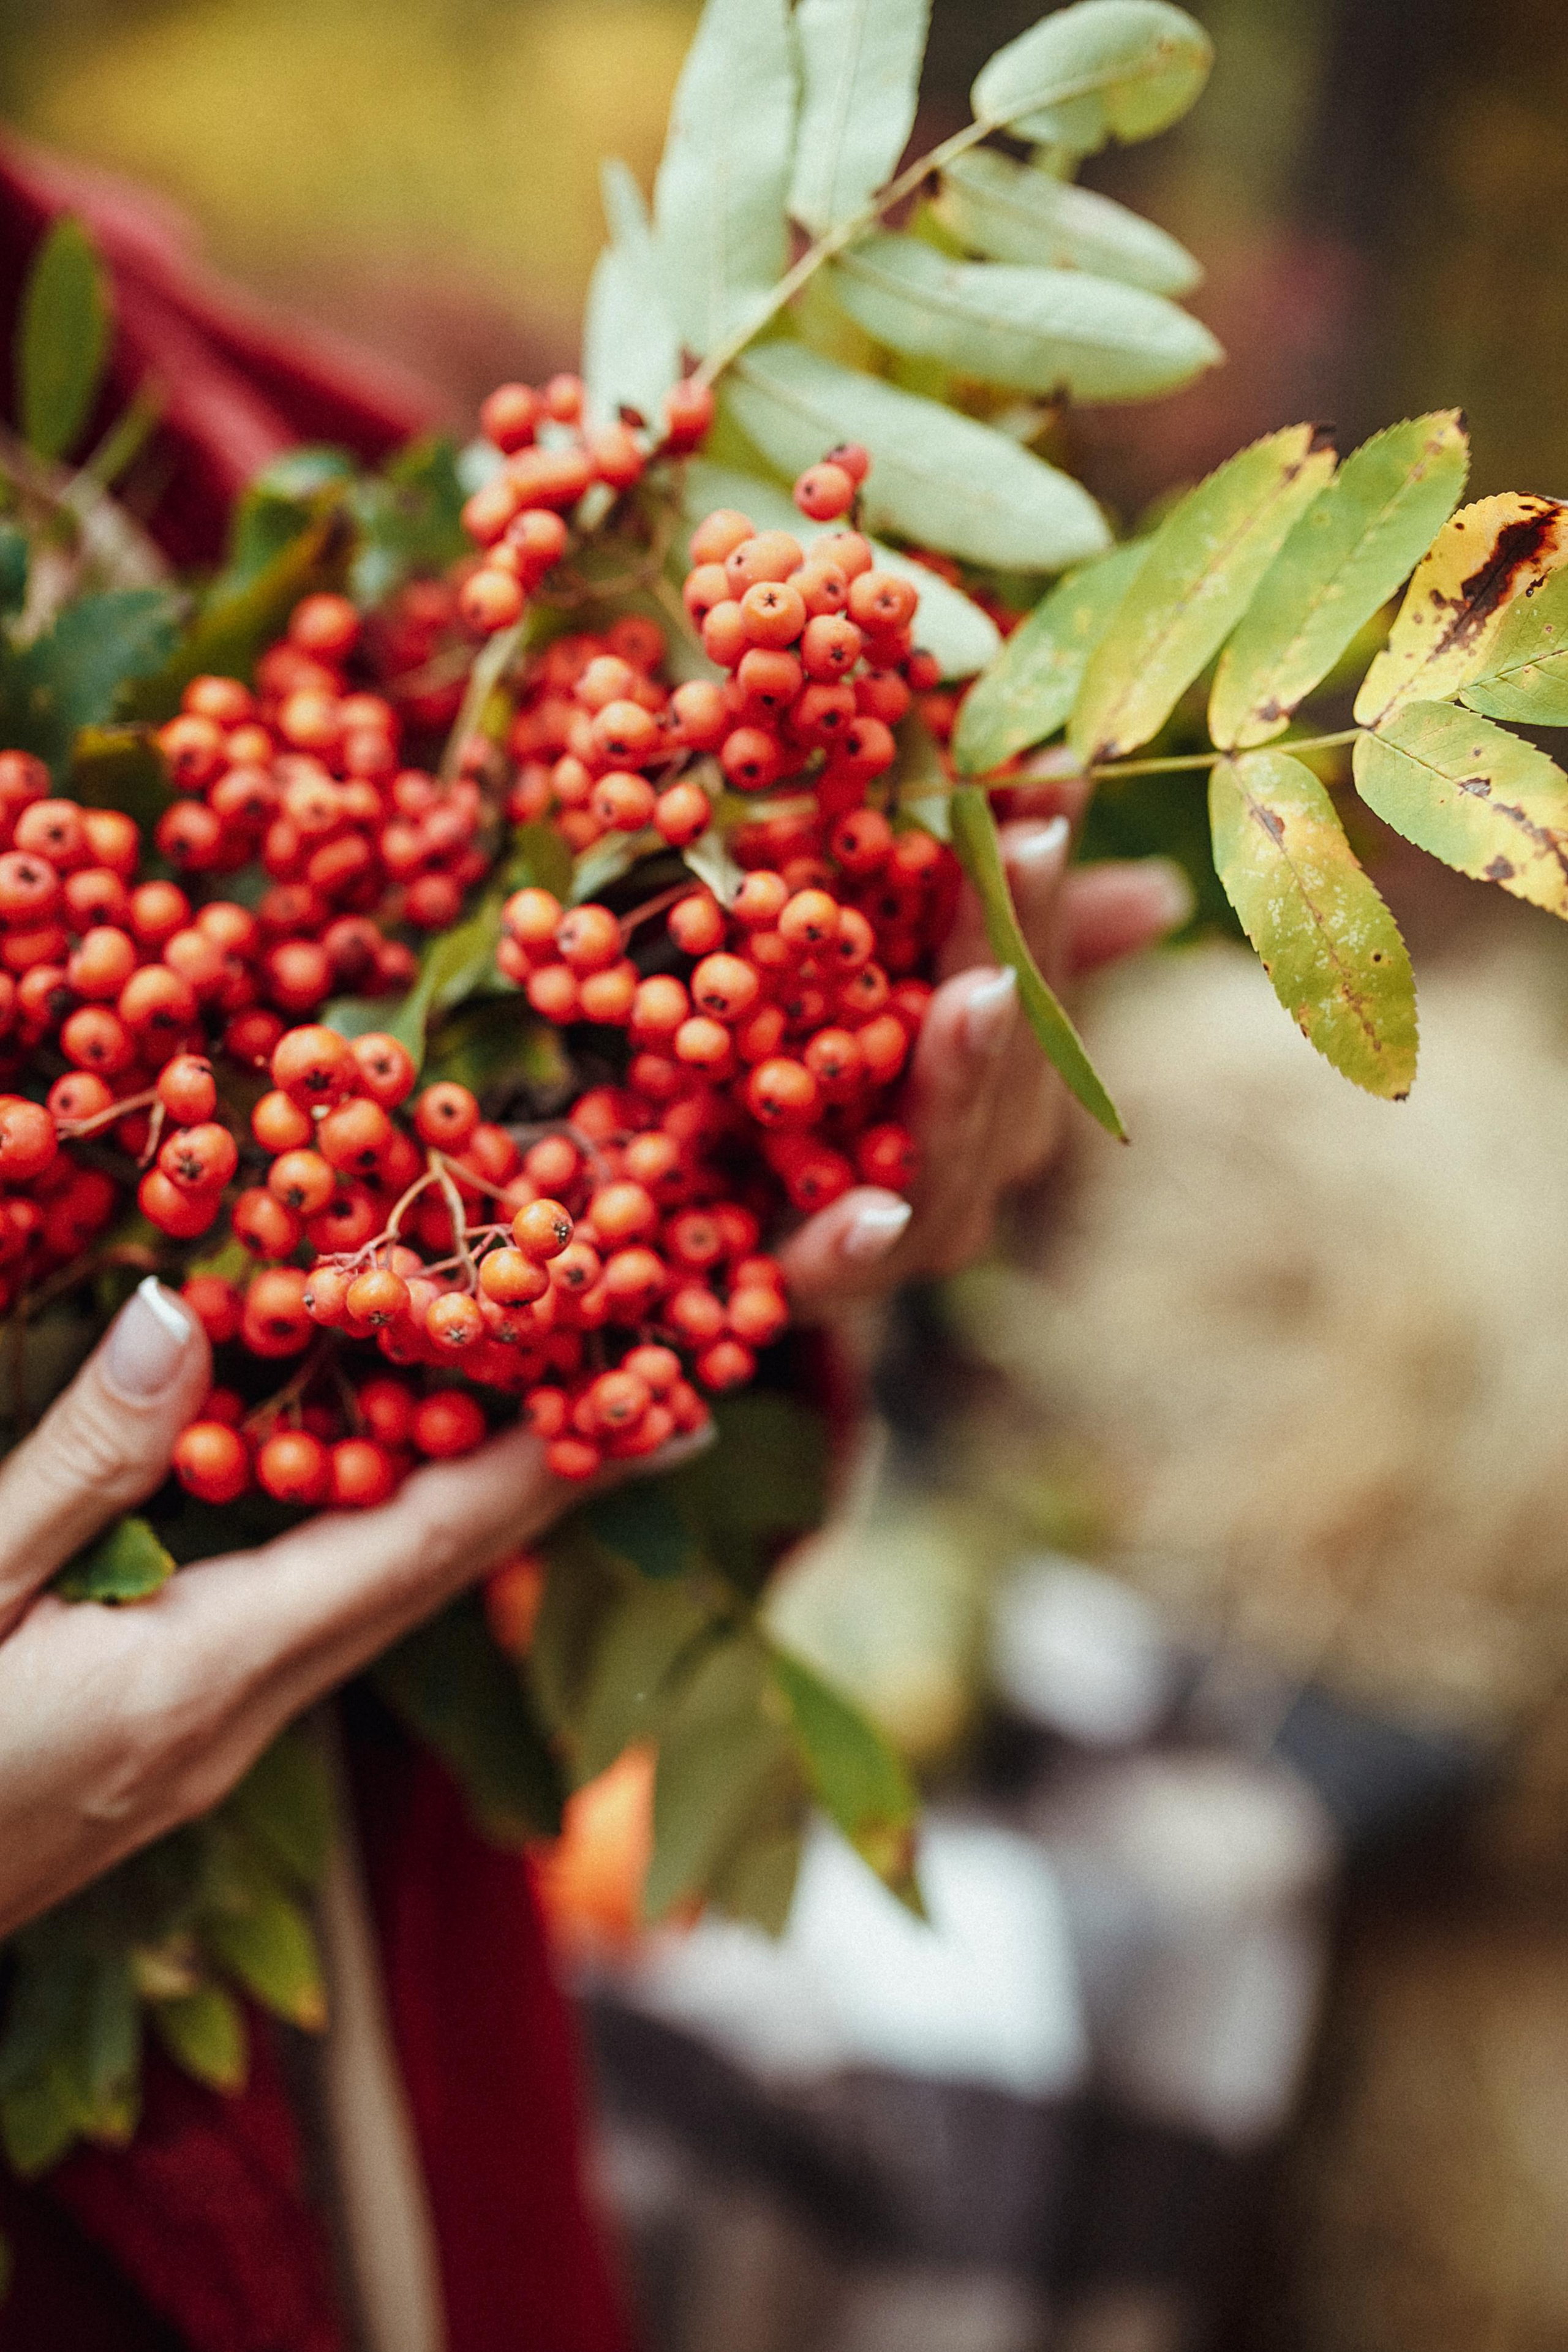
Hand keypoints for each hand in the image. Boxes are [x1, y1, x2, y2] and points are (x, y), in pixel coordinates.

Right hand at [0, 1278, 704, 1940]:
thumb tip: (184, 1313)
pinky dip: (366, 1554)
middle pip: (429, 1581)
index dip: (548, 1465)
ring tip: (535, 1423)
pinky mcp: (159, 1766)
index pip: (422, 1548)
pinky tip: (363, 1505)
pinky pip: (304, 1635)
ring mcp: (202, 1759)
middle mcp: (236, 1727)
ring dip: (460, 1517)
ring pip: (372, 1610)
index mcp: (203, 1679)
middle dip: (545, 1481)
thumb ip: (78, 1463)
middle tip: (646, 1391)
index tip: (662, 1398)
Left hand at [780, 811, 1189, 1307]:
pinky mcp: (813, 1285)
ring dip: (964, 1074)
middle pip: (1010, 1060)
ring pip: (953, 1156)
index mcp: (1003, 1069)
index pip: (1037, 970)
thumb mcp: (883, 964)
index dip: (1049, 879)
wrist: (693, 1204)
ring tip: (977, 995)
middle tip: (1026, 852)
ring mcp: (908, 1226)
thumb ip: (988, 918)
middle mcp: (977, 1152)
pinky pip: (840, 1270)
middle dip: (1023, 942)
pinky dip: (857, 1244)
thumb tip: (1160, 890)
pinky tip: (875, 1211)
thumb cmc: (812, 1058)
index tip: (1051, 783)